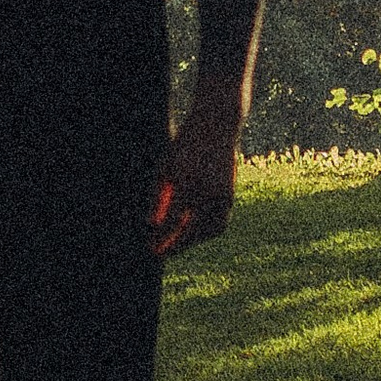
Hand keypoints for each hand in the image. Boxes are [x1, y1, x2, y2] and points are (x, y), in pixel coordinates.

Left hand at [150, 96, 245, 255]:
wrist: (217, 125)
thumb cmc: (185, 144)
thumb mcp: (165, 166)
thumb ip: (158, 196)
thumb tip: (151, 224)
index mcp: (186, 182)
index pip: (171, 221)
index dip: (160, 237)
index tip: (150, 248)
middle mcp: (206, 191)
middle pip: (190, 231)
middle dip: (175, 246)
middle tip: (160, 254)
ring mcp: (222, 194)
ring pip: (208, 231)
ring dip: (192, 242)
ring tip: (176, 247)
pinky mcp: (231, 195)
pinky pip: (220, 223)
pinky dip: (207, 233)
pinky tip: (194, 235)